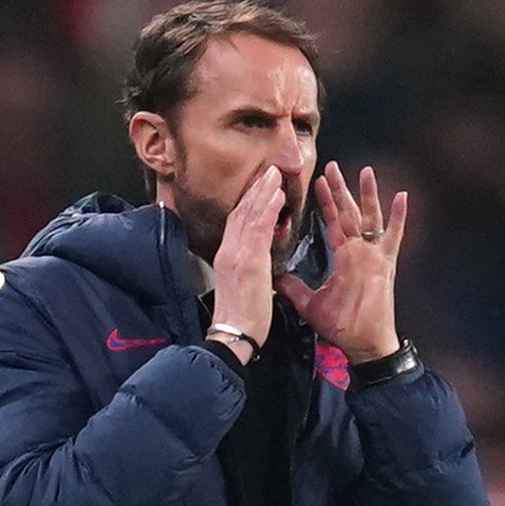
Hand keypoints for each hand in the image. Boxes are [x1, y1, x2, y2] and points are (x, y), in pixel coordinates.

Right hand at [210, 166, 284, 357]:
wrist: (233, 336)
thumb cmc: (241, 319)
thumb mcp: (243, 287)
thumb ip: (250, 268)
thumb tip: (259, 259)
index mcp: (227, 257)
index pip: (237, 221)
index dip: (249, 201)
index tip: (260, 185)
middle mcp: (229, 251)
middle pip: (241, 212)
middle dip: (256, 189)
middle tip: (269, 169)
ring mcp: (237, 254)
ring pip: (250, 215)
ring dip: (263, 192)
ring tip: (275, 174)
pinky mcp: (248, 262)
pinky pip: (260, 229)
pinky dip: (268, 210)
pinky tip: (278, 196)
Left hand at [276, 161, 405, 364]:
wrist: (362, 344)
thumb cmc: (342, 326)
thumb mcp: (310, 303)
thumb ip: (294, 287)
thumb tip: (274, 277)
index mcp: (343, 257)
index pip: (332, 222)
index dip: (325, 202)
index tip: (317, 181)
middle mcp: (358, 251)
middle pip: (348, 213)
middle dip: (340, 190)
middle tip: (332, 166)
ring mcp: (373, 255)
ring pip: (370, 218)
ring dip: (367, 194)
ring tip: (365, 171)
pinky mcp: (385, 264)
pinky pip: (394, 236)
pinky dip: (399, 217)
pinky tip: (402, 197)